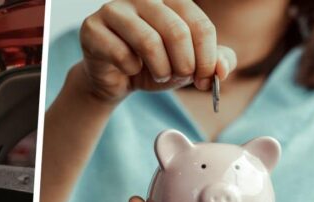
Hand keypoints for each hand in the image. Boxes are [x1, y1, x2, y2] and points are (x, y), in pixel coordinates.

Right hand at [78, 0, 236, 102]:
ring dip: (160, 68)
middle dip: (184, 64)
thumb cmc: (153, 65)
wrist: (115, 79)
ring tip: (160, 75)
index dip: (208, 56)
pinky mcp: (92, 28)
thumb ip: (213, 63)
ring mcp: (114, 9)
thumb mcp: (189, 65)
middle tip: (181, 78)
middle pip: (176, 31)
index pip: (199, 24)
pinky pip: (121, 54)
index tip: (206, 78)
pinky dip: (131, 70)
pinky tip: (130, 70)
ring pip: (148, 41)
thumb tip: (222, 70)